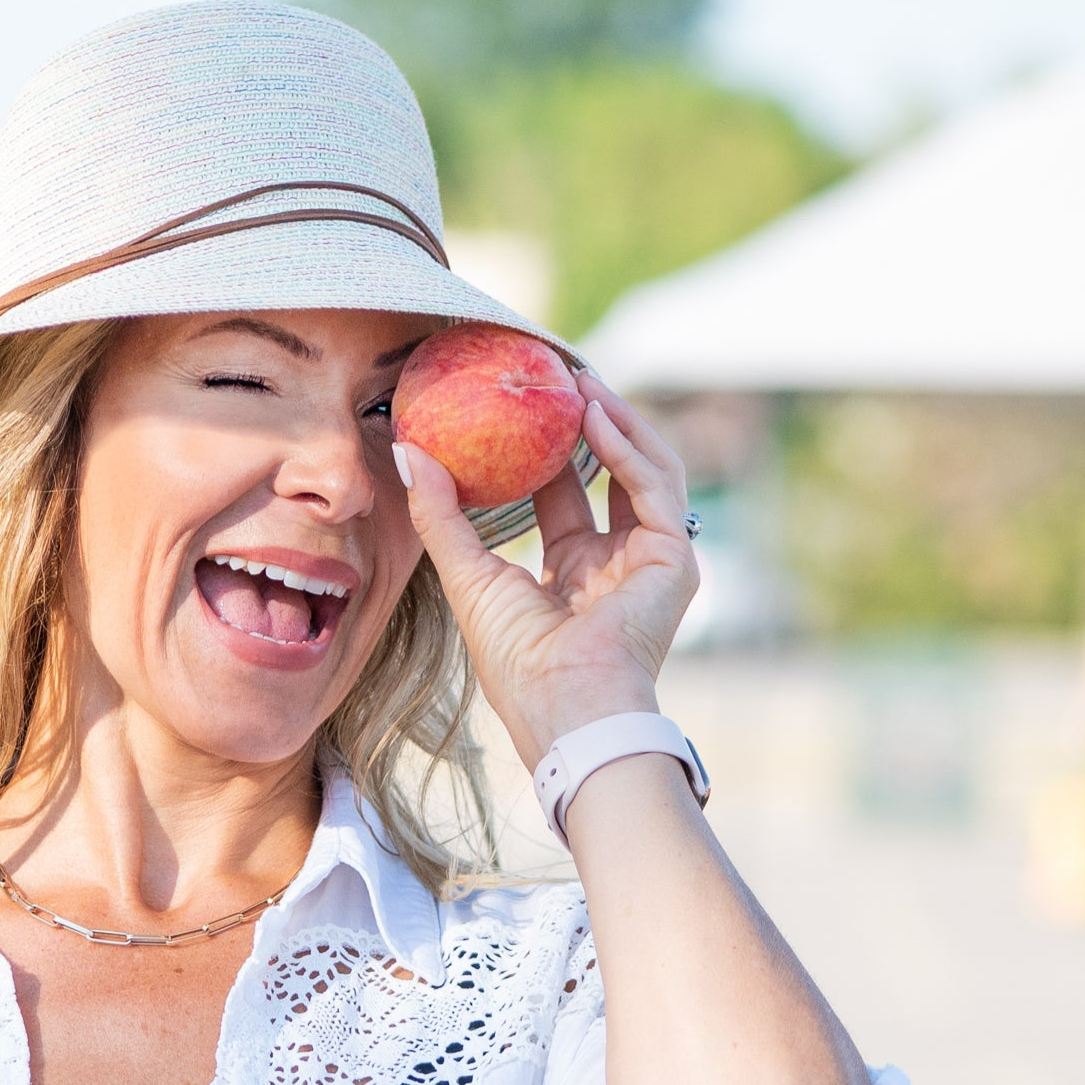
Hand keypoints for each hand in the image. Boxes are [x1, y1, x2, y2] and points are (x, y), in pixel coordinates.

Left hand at [395, 371, 697, 770]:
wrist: (565, 708)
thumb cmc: (517, 662)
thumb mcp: (467, 575)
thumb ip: (441, 514)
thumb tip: (409, 452)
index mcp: (574, 577)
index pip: (564, 497)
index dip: (545, 450)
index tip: (520, 405)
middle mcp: (617, 566)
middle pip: (610, 476)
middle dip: (588, 424)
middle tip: (558, 376)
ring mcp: (651, 562)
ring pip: (645, 471)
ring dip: (615, 422)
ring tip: (580, 380)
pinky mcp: (675, 560)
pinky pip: (656, 487)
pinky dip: (627, 448)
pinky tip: (594, 416)